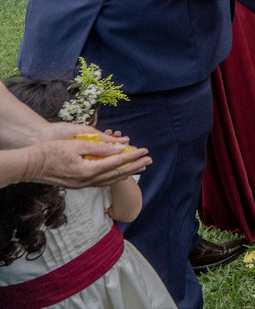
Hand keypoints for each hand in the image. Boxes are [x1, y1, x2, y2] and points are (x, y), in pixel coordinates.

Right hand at [23, 138, 150, 187]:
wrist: (29, 166)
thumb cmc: (50, 151)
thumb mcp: (77, 145)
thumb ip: (101, 148)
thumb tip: (121, 147)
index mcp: (88, 171)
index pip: (116, 162)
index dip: (132, 155)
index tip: (145, 150)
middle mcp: (87, 181)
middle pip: (116, 174)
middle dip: (134, 166)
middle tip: (149, 160)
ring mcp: (81, 185)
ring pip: (109, 180)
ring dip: (125, 172)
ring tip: (139, 167)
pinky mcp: (76, 185)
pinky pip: (100, 182)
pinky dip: (112, 177)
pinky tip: (117, 174)